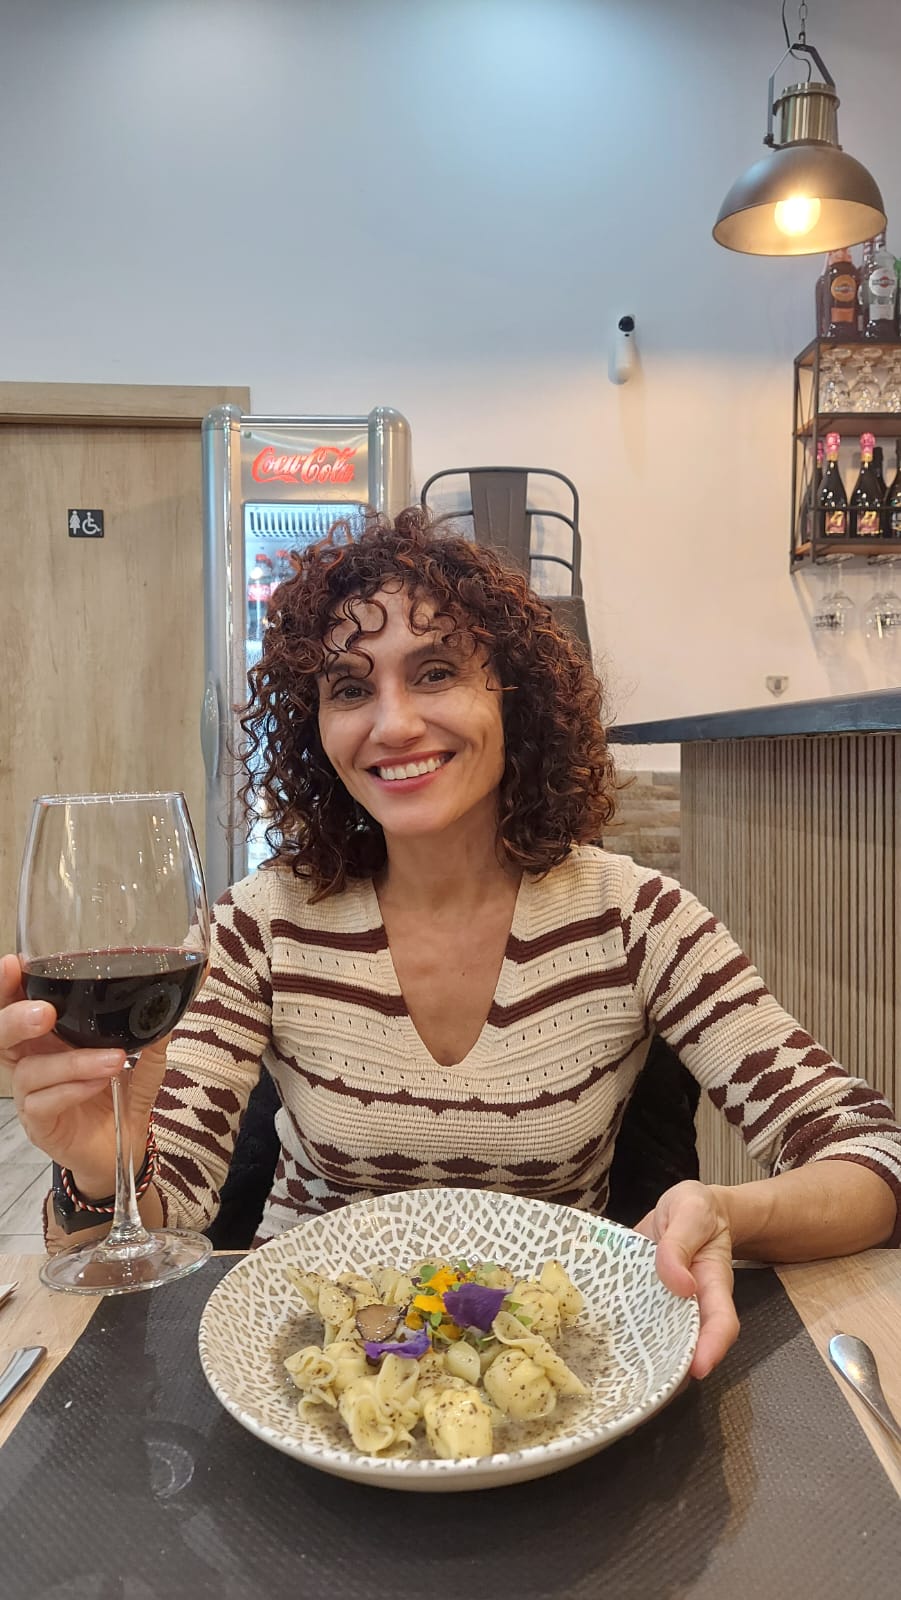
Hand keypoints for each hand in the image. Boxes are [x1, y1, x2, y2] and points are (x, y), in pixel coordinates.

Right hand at [0, 953, 168, 1196]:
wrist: (123, 1152)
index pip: (17, 1007)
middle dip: (14, 1018)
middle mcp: (33, 1062)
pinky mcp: (39, 1125)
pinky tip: (98, 1085)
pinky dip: (72, 1090)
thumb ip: (157, 1032)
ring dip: (71, 1062)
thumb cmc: (119, 1098)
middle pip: (1, 1036)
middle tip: (45, 1012)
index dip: (9, 987)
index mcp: (48, 1039)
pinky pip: (43, 1103)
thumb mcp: (143, 1063)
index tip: (16, 964)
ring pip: (30, 1071)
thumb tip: (194, 985)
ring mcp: (31, 1096)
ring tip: (113, 1059)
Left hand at [634, 1180, 738, 1379]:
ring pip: (657, 1342)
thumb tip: (679, 1282)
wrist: (685, 1208)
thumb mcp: (691, 1211)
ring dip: (641, 1362)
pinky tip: (593, 1350)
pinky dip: (617, 1336)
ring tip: (620, 1382)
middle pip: (688, 1346)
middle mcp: (691, 1305)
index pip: (721, 1322)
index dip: (713, 1347)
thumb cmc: (697, 1210)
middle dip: (673, 1371)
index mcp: (712, 1282)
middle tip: (650, 1391)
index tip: (699, 1368)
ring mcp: (665, 1308)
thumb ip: (681, 1242)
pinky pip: (632, 1323)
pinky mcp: (642, 1303)